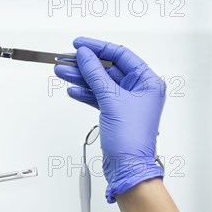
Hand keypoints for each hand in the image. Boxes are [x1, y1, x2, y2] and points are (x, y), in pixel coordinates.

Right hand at [54, 37, 165, 202]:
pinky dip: (85, 93)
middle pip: (108, 69)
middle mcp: (139, 90)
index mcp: (147, 82)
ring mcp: (126, 103)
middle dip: (86, 65)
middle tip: (67, 60)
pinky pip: (98, 97)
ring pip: (100, 83)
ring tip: (63, 72)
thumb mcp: (112, 100)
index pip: (121, 56)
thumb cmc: (132, 139)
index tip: (81, 44)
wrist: (127, 167)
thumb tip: (86, 56)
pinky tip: (74, 89)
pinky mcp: (115, 113)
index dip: (99, 48)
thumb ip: (96, 75)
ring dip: (81, 78)